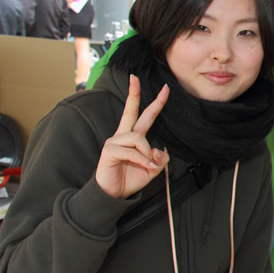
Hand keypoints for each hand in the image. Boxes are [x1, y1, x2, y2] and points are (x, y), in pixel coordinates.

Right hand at [95, 75, 169, 198]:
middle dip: (134, 93)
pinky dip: (143, 160)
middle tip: (135, 77)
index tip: (164, 88)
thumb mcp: (152, 169)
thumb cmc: (130, 179)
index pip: (143, 116)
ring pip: (139, 138)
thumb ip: (160, 159)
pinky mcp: (109, 151)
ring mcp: (114, 142)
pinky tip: (146, 167)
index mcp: (132, 137)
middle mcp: (122, 136)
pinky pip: (133, 151)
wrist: (113, 195)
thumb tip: (160, 150)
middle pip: (130, 111)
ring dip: (147, 153)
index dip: (155, 103)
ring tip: (149, 165)